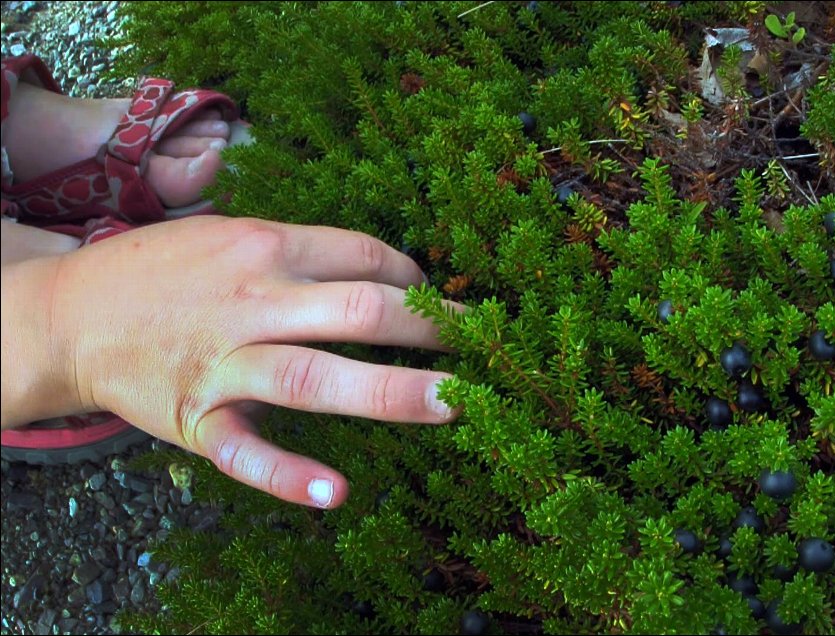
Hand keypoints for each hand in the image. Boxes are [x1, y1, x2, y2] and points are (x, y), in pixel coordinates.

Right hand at [48, 215, 460, 507]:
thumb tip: (384, 269)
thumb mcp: (231, 235)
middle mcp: (251, 300)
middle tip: (485, 349)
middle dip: (429, 329)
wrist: (71, 314)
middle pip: (356, 310)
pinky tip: (337, 494)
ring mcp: (223, 362)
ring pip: (313, 376)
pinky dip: (289, 475)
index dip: (414, 279)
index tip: (436, 302)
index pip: (364, 257)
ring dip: (389, 391)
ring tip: (455, 403)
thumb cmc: (165, 272)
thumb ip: (301, 251)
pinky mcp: (196, 417)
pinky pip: (246, 451)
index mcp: (265, 246)